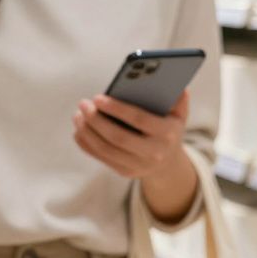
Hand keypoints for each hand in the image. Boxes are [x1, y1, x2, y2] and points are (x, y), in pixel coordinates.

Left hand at [72, 90, 189, 180]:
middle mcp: (154, 153)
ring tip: (78, 114)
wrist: (167, 161)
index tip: (97, 97)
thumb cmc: (167, 128)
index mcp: (167, 134)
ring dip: (87, 131)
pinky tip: (78, 129)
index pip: (139, 119)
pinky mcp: (125, 172)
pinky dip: (86, 143)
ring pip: (106, 149)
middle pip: (118, 137)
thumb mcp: (178, 114)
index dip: (117, 108)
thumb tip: (178, 85)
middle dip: (96, 120)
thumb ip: (178, 99)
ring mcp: (139, 165)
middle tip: (83, 104)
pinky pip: (100, 157)